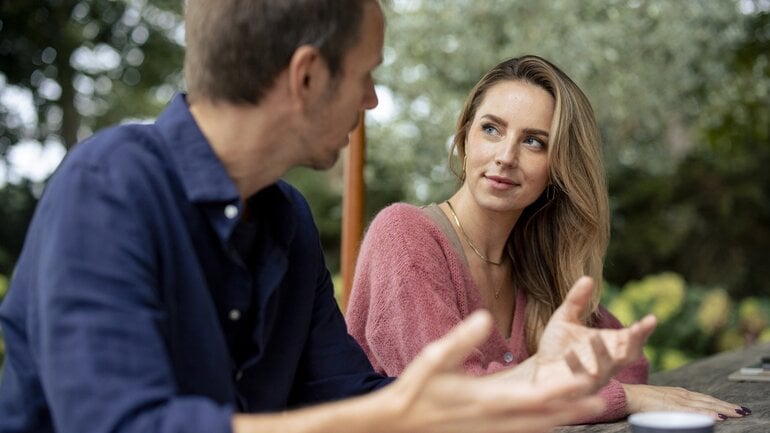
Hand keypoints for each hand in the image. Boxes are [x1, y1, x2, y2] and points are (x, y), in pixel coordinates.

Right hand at [381, 310, 606, 432]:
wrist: (400, 421)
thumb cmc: (416, 388)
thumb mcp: (435, 356)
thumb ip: (462, 338)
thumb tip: (485, 317)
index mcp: (485, 400)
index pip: (534, 398)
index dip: (562, 390)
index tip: (585, 379)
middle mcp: (494, 419)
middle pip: (543, 418)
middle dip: (573, 409)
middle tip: (601, 398)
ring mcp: (491, 429)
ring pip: (536, 427)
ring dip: (563, 418)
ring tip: (587, 408)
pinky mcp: (486, 432)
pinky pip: (522, 431)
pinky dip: (542, 425)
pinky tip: (551, 419)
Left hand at [529, 276, 656, 390]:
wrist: (537, 368)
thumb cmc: (557, 345)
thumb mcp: (564, 319)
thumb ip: (576, 301)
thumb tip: (587, 277)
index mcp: (609, 345)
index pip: (633, 339)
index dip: (643, 331)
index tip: (651, 319)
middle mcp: (607, 363)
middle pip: (628, 356)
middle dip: (635, 344)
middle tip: (636, 329)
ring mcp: (594, 378)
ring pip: (606, 369)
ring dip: (602, 353)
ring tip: (594, 336)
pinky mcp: (577, 389)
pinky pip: (581, 379)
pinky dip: (576, 366)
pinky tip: (569, 353)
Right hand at [623, 383, 748, 420]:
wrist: (628, 395)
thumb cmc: (642, 400)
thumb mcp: (662, 401)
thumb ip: (675, 404)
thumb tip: (686, 412)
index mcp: (680, 393)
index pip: (705, 398)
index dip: (720, 403)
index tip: (733, 408)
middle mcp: (681, 395)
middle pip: (709, 400)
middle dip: (726, 406)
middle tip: (741, 411)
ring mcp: (678, 400)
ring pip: (705, 404)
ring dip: (722, 408)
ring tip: (736, 413)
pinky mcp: (672, 406)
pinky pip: (693, 411)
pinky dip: (705, 412)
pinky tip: (716, 416)